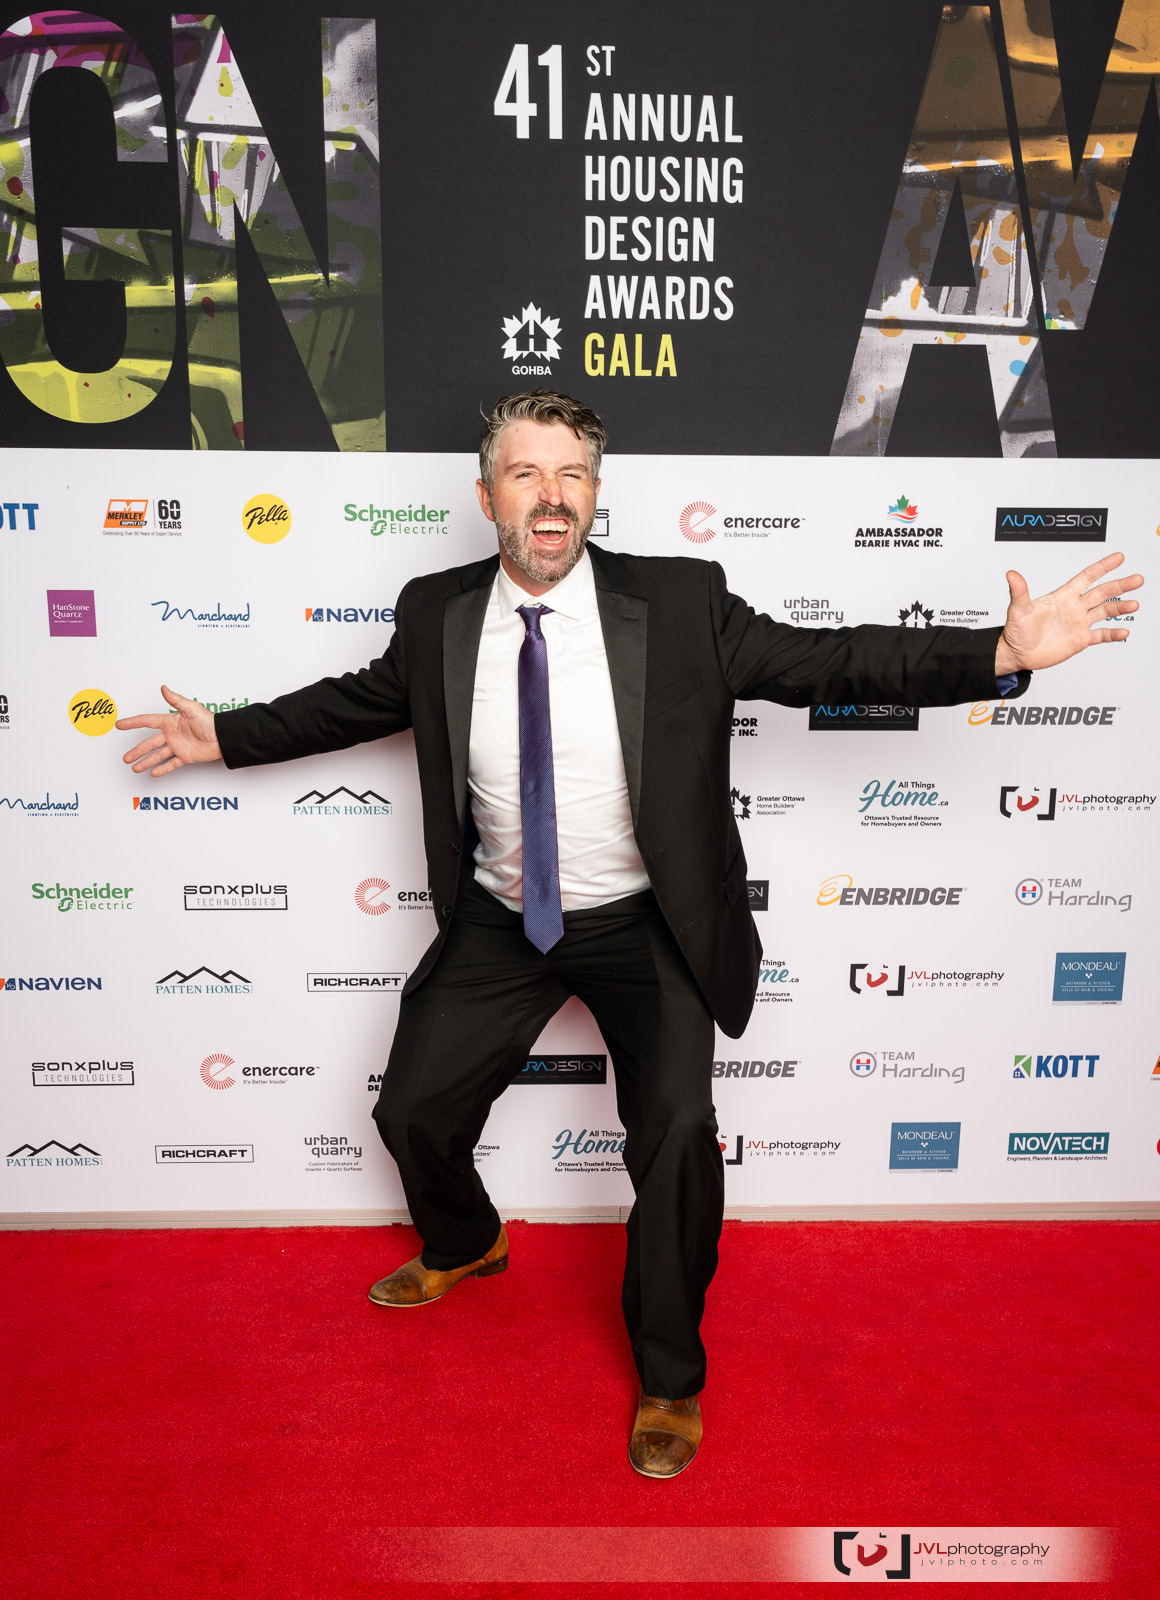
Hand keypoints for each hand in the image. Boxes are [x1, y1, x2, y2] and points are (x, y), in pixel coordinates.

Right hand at [116, 685, 222, 776]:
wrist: (223, 737)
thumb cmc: (210, 721)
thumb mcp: (192, 708)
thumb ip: (176, 700)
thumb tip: (163, 688)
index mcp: (170, 722)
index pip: (147, 722)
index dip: (132, 723)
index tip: (119, 725)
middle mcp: (172, 734)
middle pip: (149, 743)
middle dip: (137, 751)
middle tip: (125, 758)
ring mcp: (177, 746)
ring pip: (157, 755)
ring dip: (146, 762)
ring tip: (135, 768)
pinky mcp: (185, 757)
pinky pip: (171, 764)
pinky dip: (162, 769)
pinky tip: (153, 773)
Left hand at [995, 551, 1143, 674]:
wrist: (1017, 654)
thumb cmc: (1016, 631)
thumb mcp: (1018, 609)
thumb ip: (1019, 591)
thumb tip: (1011, 574)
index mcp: (1063, 596)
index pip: (1087, 577)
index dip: (1103, 567)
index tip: (1118, 558)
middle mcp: (1074, 608)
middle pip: (1102, 592)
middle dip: (1120, 585)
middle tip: (1137, 579)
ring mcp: (1078, 623)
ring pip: (1105, 612)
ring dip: (1120, 607)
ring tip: (1134, 604)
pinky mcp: (1080, 640)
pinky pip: (1100, 635)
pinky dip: (1112, 634)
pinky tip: (1123, 631)